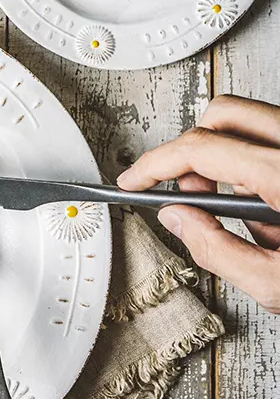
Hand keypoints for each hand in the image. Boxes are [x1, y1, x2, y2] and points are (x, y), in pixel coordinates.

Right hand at [116, 95, 279, 313]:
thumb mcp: (278, 284)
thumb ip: (218, 251)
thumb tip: (177, 218)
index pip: (201, 148)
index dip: (155, 164)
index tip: (133, 180)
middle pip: (223, 113)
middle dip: (190, 148)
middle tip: (185, 191)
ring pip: (249, 121)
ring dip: (224, 159)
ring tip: (237, 213)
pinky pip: (271, 139)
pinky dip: (253, 165)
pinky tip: (265, 210)